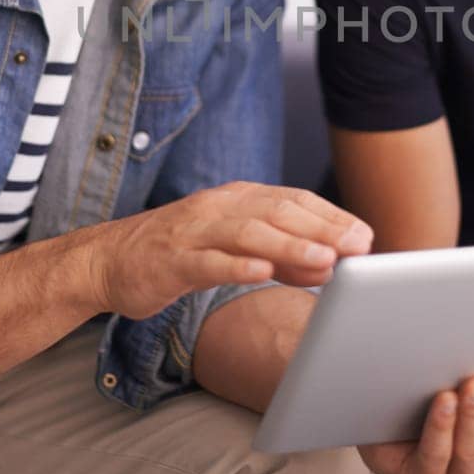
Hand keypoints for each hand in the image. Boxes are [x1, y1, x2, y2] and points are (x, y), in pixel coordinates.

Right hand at [86, 182, 372, 319]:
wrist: (108, 260)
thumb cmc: (178, 253)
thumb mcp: (235, 248)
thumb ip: (280, 256)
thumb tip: (330, 265)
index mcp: (237, 199)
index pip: (293, 201)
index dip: (331, 217)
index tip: (366, 237)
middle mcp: (218, 208)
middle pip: (278, 212)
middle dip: (322, 229)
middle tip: (359, 247)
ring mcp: (193, 232)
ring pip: (248, 234)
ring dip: (290, 247)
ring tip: (325, 260)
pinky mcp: (171, 260)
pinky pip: (207, 262)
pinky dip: (236, 266)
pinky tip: (261, 274)